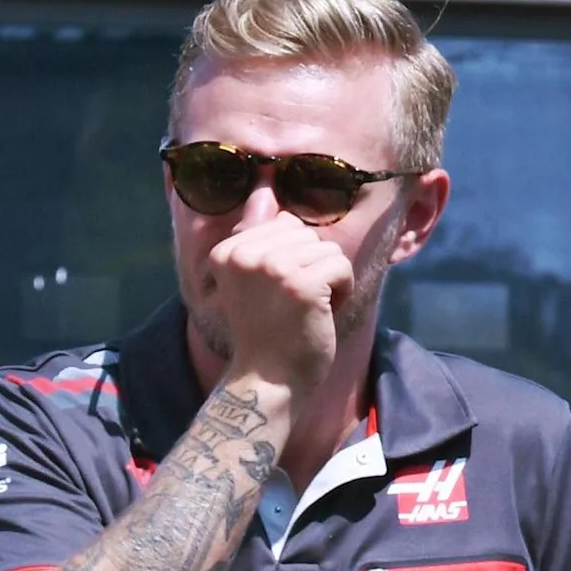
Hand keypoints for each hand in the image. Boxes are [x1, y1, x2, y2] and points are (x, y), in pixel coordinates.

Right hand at [202, 209, 351, 393]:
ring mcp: (272, 268)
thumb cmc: (268, 330)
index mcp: (226, 251)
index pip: (284, 224)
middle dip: (314, 268)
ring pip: (328, 250)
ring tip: (306, 310)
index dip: (294, 258)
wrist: (268, 380)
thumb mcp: (254, 280)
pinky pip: (342, 266)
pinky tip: (320, 315)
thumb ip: (260, 239)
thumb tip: (264, 190)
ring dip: (330, 281)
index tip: (277, 293)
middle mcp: (243, 255)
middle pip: (308, 234)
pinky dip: (343, 292)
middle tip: (293, 304)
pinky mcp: (300, 284)